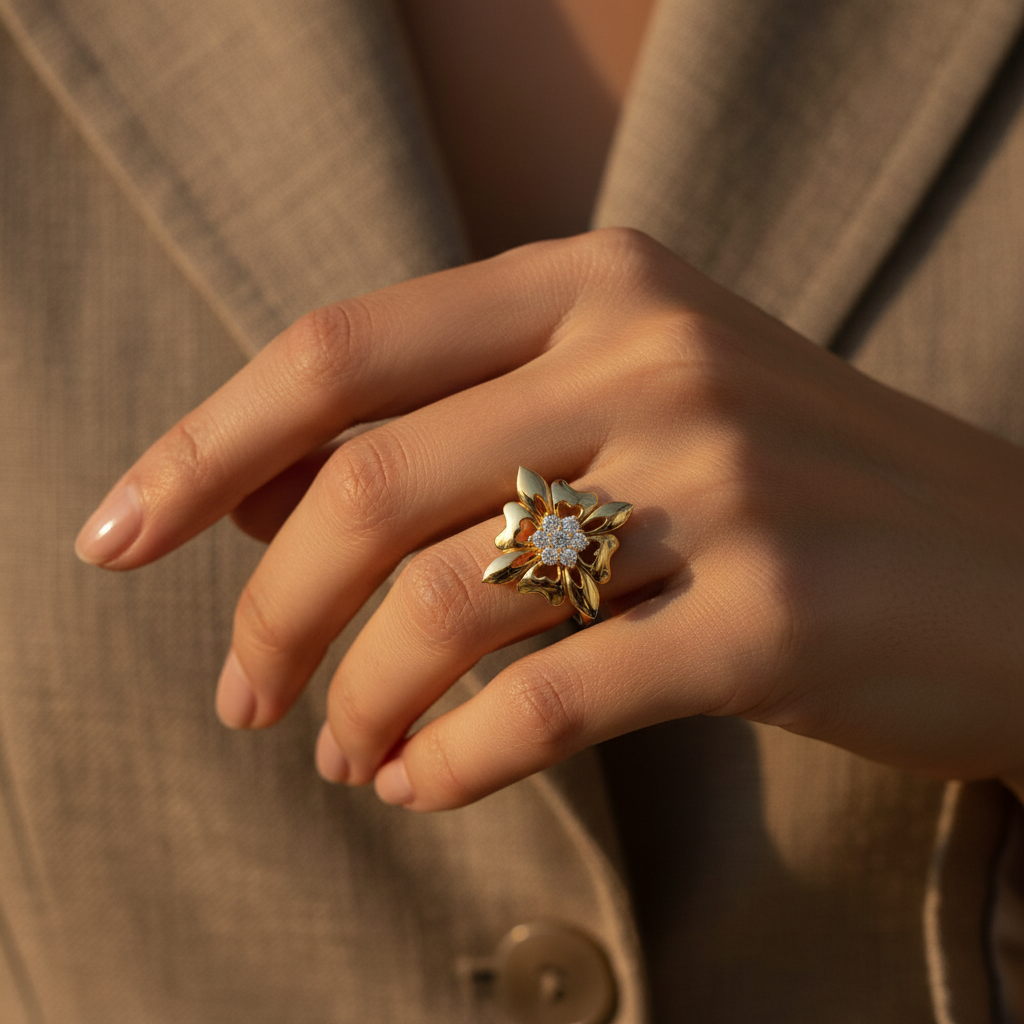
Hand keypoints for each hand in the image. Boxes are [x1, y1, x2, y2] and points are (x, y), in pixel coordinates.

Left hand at [75, 229, 1023, 809]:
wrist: (1008, 564)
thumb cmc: (795, 488)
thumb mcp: (630, 408)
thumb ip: (458, 432)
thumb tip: (263, 498)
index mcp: (600, 284)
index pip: (341, 350)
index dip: (205, 447)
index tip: (117, 536)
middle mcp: (654, 357)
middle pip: (369, 486)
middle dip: (268, 610)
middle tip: (240, 696)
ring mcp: (723, 480)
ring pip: (447, 602)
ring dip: (358, 699)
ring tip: (344, 754)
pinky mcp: (773, 615)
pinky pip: (549, 701)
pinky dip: (457, 761)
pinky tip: (427, 785)